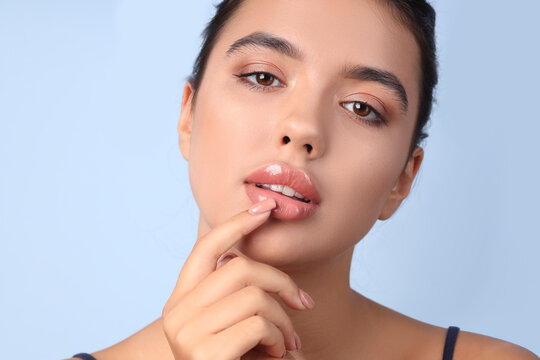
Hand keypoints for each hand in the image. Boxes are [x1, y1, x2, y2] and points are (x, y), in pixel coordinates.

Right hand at [162, 198, 313, 359]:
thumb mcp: (229, 324)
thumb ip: (232, 294)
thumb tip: (249, 258)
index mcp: (180, 300)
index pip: (206, 248)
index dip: (236, 223)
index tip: (264, 208)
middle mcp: (177, 313)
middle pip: (241, 268)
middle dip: (282, 282)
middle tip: (303, 306)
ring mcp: (187, 333)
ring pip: (255, 295)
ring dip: (284, 320)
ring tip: (287, 343)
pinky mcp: (204, 353)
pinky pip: (259, 323)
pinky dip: (280, 337)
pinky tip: (278, 355)